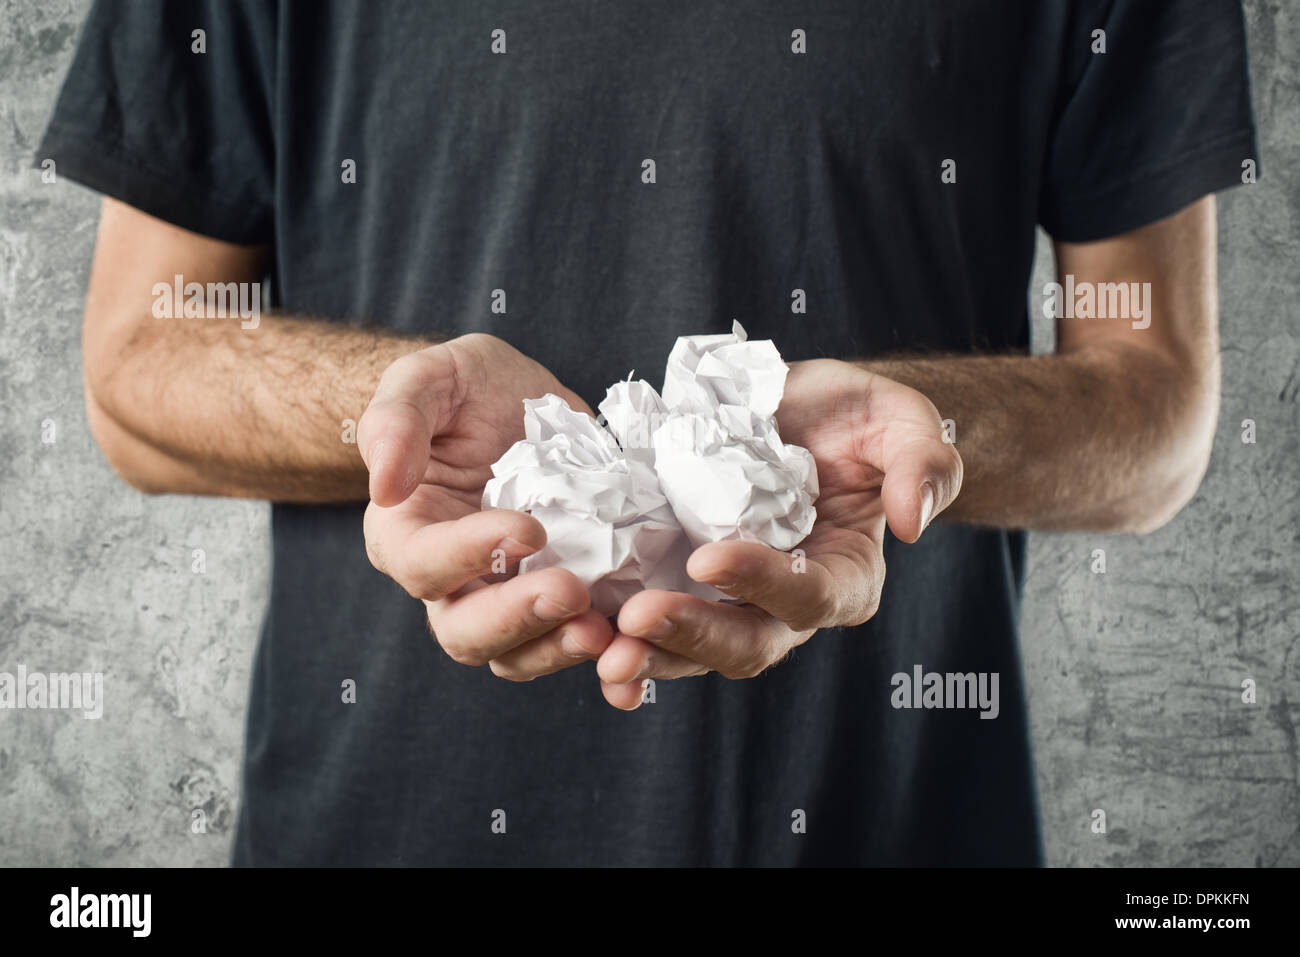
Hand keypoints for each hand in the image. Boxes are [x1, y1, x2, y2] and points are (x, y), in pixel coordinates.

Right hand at [358, 334, 614, 679]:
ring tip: (605, 630)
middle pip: (465, 631)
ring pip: (518, 653)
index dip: (468, 556)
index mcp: (407, 532)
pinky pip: (572, 639)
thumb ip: (397, 419)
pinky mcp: (561, 595)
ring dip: (559, 648)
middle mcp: (451, 580)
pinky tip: (634, 639)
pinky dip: (603, 649)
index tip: (527, 529)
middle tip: (570, 593)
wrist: (520, 399)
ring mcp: (507, 596)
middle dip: (517, 621)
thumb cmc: (465, 389)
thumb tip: (384, 485)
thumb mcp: (431, 378)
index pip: (423, 564)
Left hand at [594, 358, 962, 708]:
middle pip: (745, 643)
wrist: (800, 412)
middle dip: (691, 636)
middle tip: (636, 621)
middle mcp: (785, 605)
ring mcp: (729, 602)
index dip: (761, 583)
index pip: (807, 596)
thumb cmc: (856, 418)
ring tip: (601, 648)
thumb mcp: (900, 421)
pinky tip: (581, 641)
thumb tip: (911, 523)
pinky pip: (652, 628)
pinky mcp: (680, 584)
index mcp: (843, 577)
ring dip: (646, 655)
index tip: (711, 557)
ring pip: (692, 650)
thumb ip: (922, 464)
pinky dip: (618, 642)